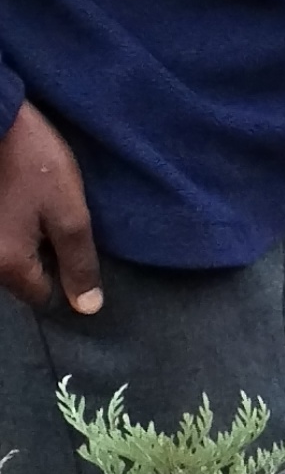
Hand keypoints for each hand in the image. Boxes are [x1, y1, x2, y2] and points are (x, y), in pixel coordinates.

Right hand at [0, 103, 98, 316]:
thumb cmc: (33, 165)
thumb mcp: (68, 213)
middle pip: (21, 277)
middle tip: (61, 224)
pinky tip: (24, 201)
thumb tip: (88, 308)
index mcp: (7, 265)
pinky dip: (14, 226)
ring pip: (9, 256)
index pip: (42, 296)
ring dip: (28, 241)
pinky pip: (0, 236)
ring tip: (42, 210)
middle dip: (45, 258)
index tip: (78, 251)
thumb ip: (79, 262)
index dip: (66, 278)